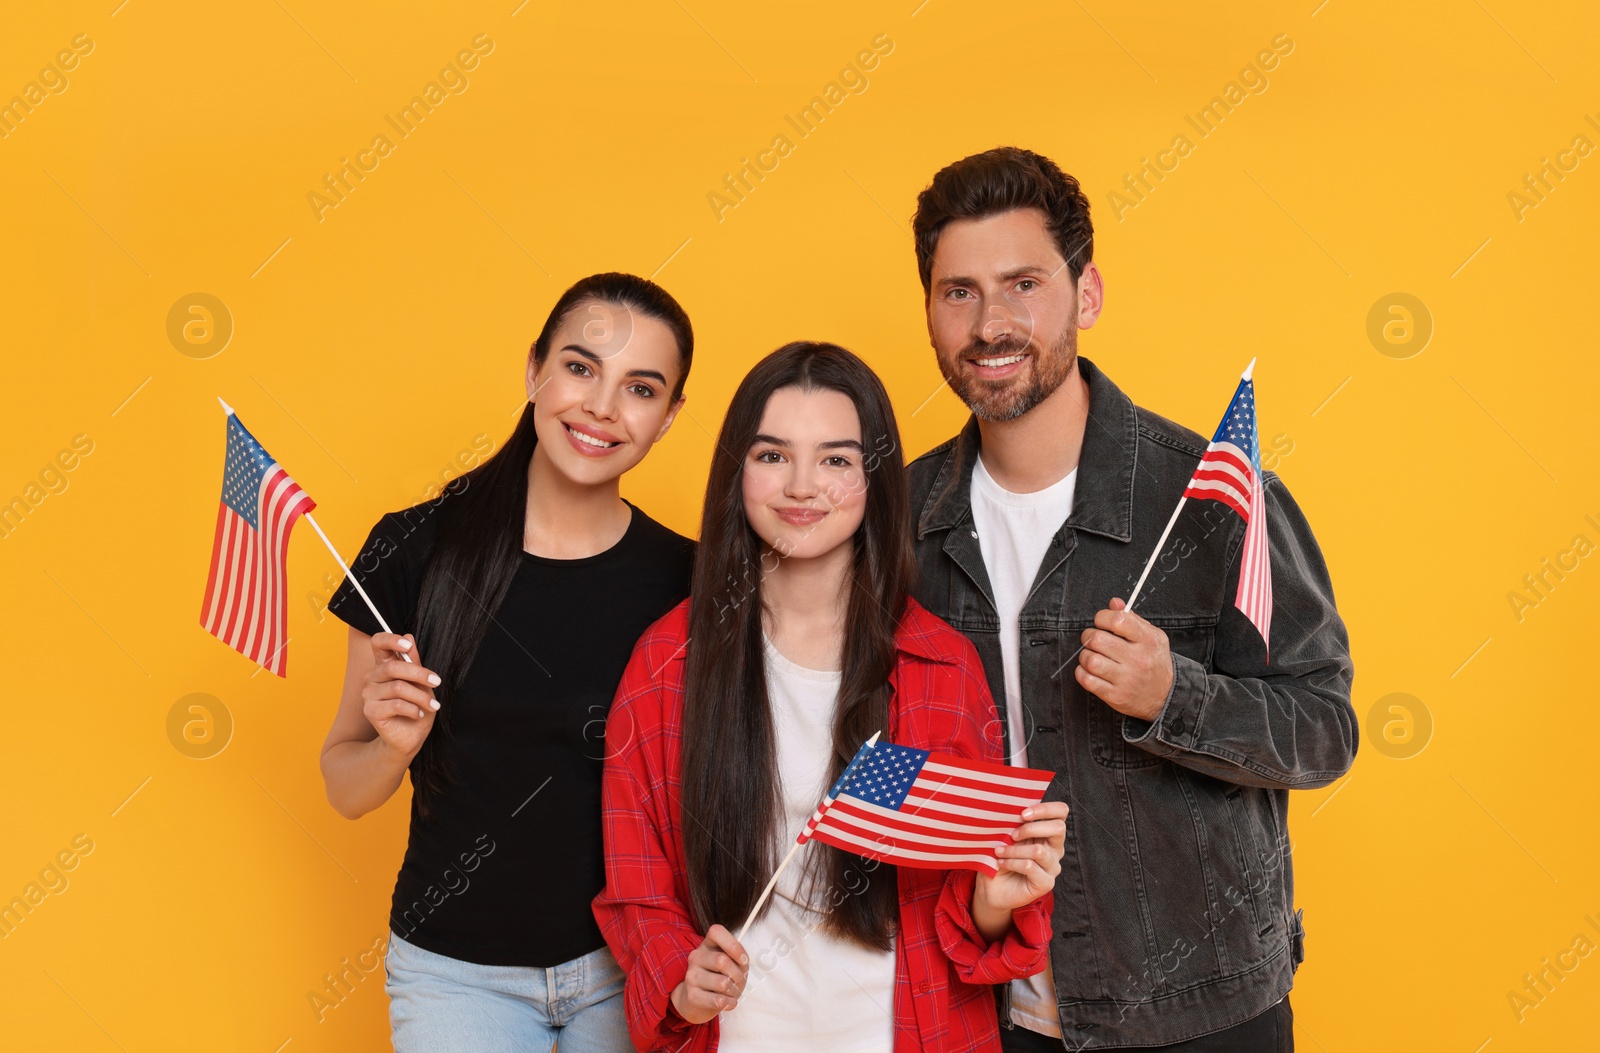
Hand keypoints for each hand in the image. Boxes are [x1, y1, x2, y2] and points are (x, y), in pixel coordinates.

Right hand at [361, 633, 439, 759]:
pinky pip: (397, 704)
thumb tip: (409, 636)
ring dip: (421, 697)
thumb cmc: (417, 708)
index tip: (408, 645)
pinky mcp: (371, 711)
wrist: (411, 737)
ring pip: (398, 687)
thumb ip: (414, 662)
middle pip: (393, 667)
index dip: (391, 640)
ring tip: (432, 706)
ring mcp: (369, 694)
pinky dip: (413, 709)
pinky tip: (418, 714)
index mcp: (384, 666)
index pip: (378, 643)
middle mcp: (372, 678)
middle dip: (420, 674)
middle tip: (437, 682)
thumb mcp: (421, 684)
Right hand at [669, 924, 748, 1024]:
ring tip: (732, 992)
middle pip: (722, 960)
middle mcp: (696, 957)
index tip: (743, 960)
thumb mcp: (732, 964)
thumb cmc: (720, 978)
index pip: (716, 932)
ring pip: (722, 982)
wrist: (698, 1001)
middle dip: (738, 974)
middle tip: (739, 981)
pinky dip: (729, 1003)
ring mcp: (691, 976)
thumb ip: (739, 958)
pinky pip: (717, 1000)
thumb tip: (742, 960)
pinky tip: (729, 1002)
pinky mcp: (691, 996)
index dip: (733, 945)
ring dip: (733, 990)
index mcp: (707, 945)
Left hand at [975, 801, 1068, 918]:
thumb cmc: (1000, 856)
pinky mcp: (1046, 883)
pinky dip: (1012, 862)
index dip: (1045, 808)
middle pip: (1058, 828)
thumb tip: (1011, 808)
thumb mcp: (1006, 835)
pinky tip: (1001, 862)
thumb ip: (1014, 823)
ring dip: (1014, 849)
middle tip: (1012, 834)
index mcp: (1048, 832)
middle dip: (1031, 828)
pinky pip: (1030, 867)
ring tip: (999, 851)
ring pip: (1039, 850)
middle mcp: (1055, 849)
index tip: (1022, 814)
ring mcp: (1053, 867)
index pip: (1061, 812)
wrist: (992, 887)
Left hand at [1076, 598, 1173, 721]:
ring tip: (1092, 655)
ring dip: (1085, 655)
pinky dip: (1082, 673)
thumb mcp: (1152, 636)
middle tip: (1093, 640)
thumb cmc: (1154, 661)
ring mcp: (1126, 679)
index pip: (1118, 620)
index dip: (1102, 617)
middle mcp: (1138, 659)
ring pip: (1090, 660)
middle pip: (1098, 640)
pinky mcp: (1116, 696)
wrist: (1166, 695)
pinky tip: (1089, 670)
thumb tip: (1114, 602)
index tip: (1101, 622)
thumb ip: (1132, 618)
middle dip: (1089, 636)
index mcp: (1147, 640)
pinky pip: (1087, 680)